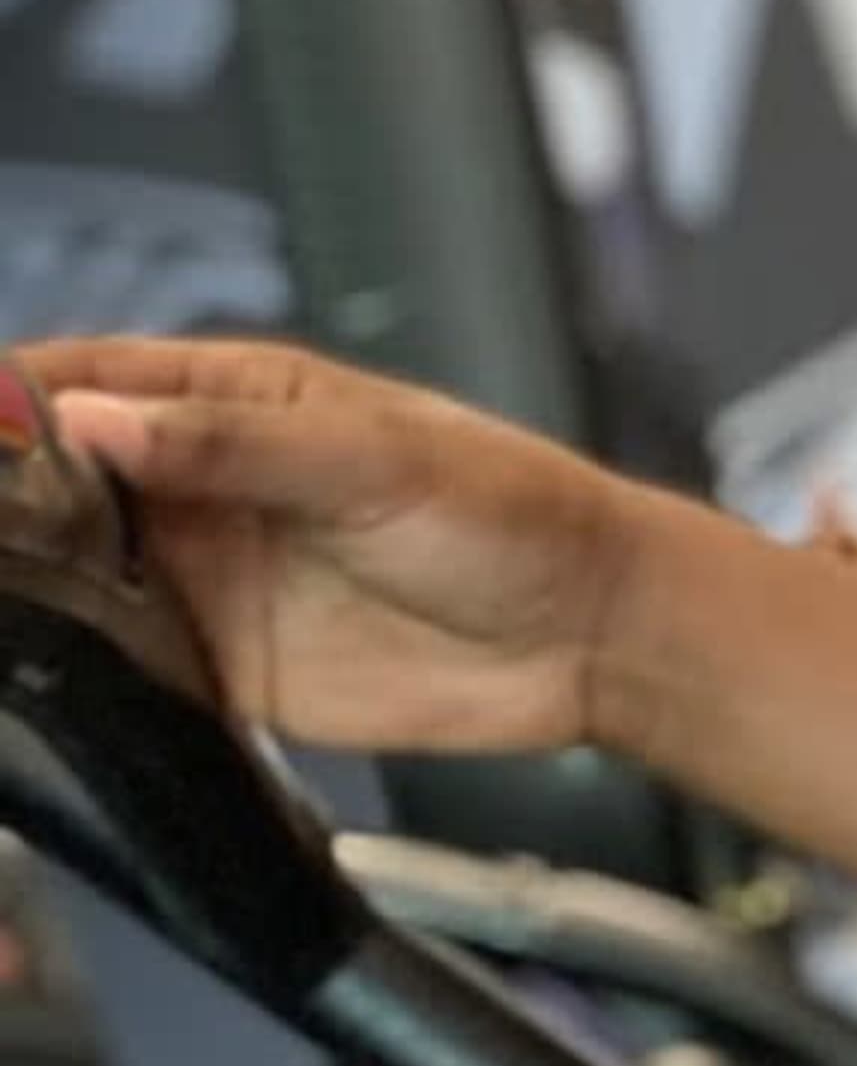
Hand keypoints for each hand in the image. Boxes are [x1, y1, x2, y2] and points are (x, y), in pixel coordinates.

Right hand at [17, 336, 653, 764]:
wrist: (589, 633)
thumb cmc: (506, 512)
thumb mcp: (370, 458)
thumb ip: (232, 446)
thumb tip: (98, 422)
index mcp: (221, 401)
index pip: (73, 385)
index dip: (3, 407)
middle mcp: (194, 485)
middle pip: (50, 486)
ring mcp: (203, 580)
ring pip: (73, 578)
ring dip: (23, 593)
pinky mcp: (226, 671)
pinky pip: (126, 669)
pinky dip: (78, 674)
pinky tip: (37, 680)